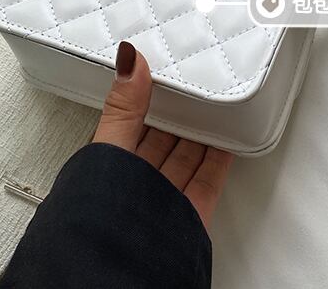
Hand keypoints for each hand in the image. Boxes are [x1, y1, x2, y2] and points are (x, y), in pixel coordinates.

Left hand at [93, 41, 232, 230]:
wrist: (118, 271)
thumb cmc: (100, 214)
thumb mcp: (111, 145)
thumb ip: (124, 105)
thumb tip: (129, 59)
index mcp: (109, 163)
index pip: (130, 123)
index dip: (145, 99)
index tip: (163, 75)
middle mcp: (134, 182)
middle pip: (161, 140)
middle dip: (176, 115)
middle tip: (193, 89)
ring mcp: (161, 200)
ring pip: (184, 159)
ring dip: (199, 135)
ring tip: (214, 108)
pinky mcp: (186, 217)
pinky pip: (206, 182)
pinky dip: (218, 161)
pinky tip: (227, 143)